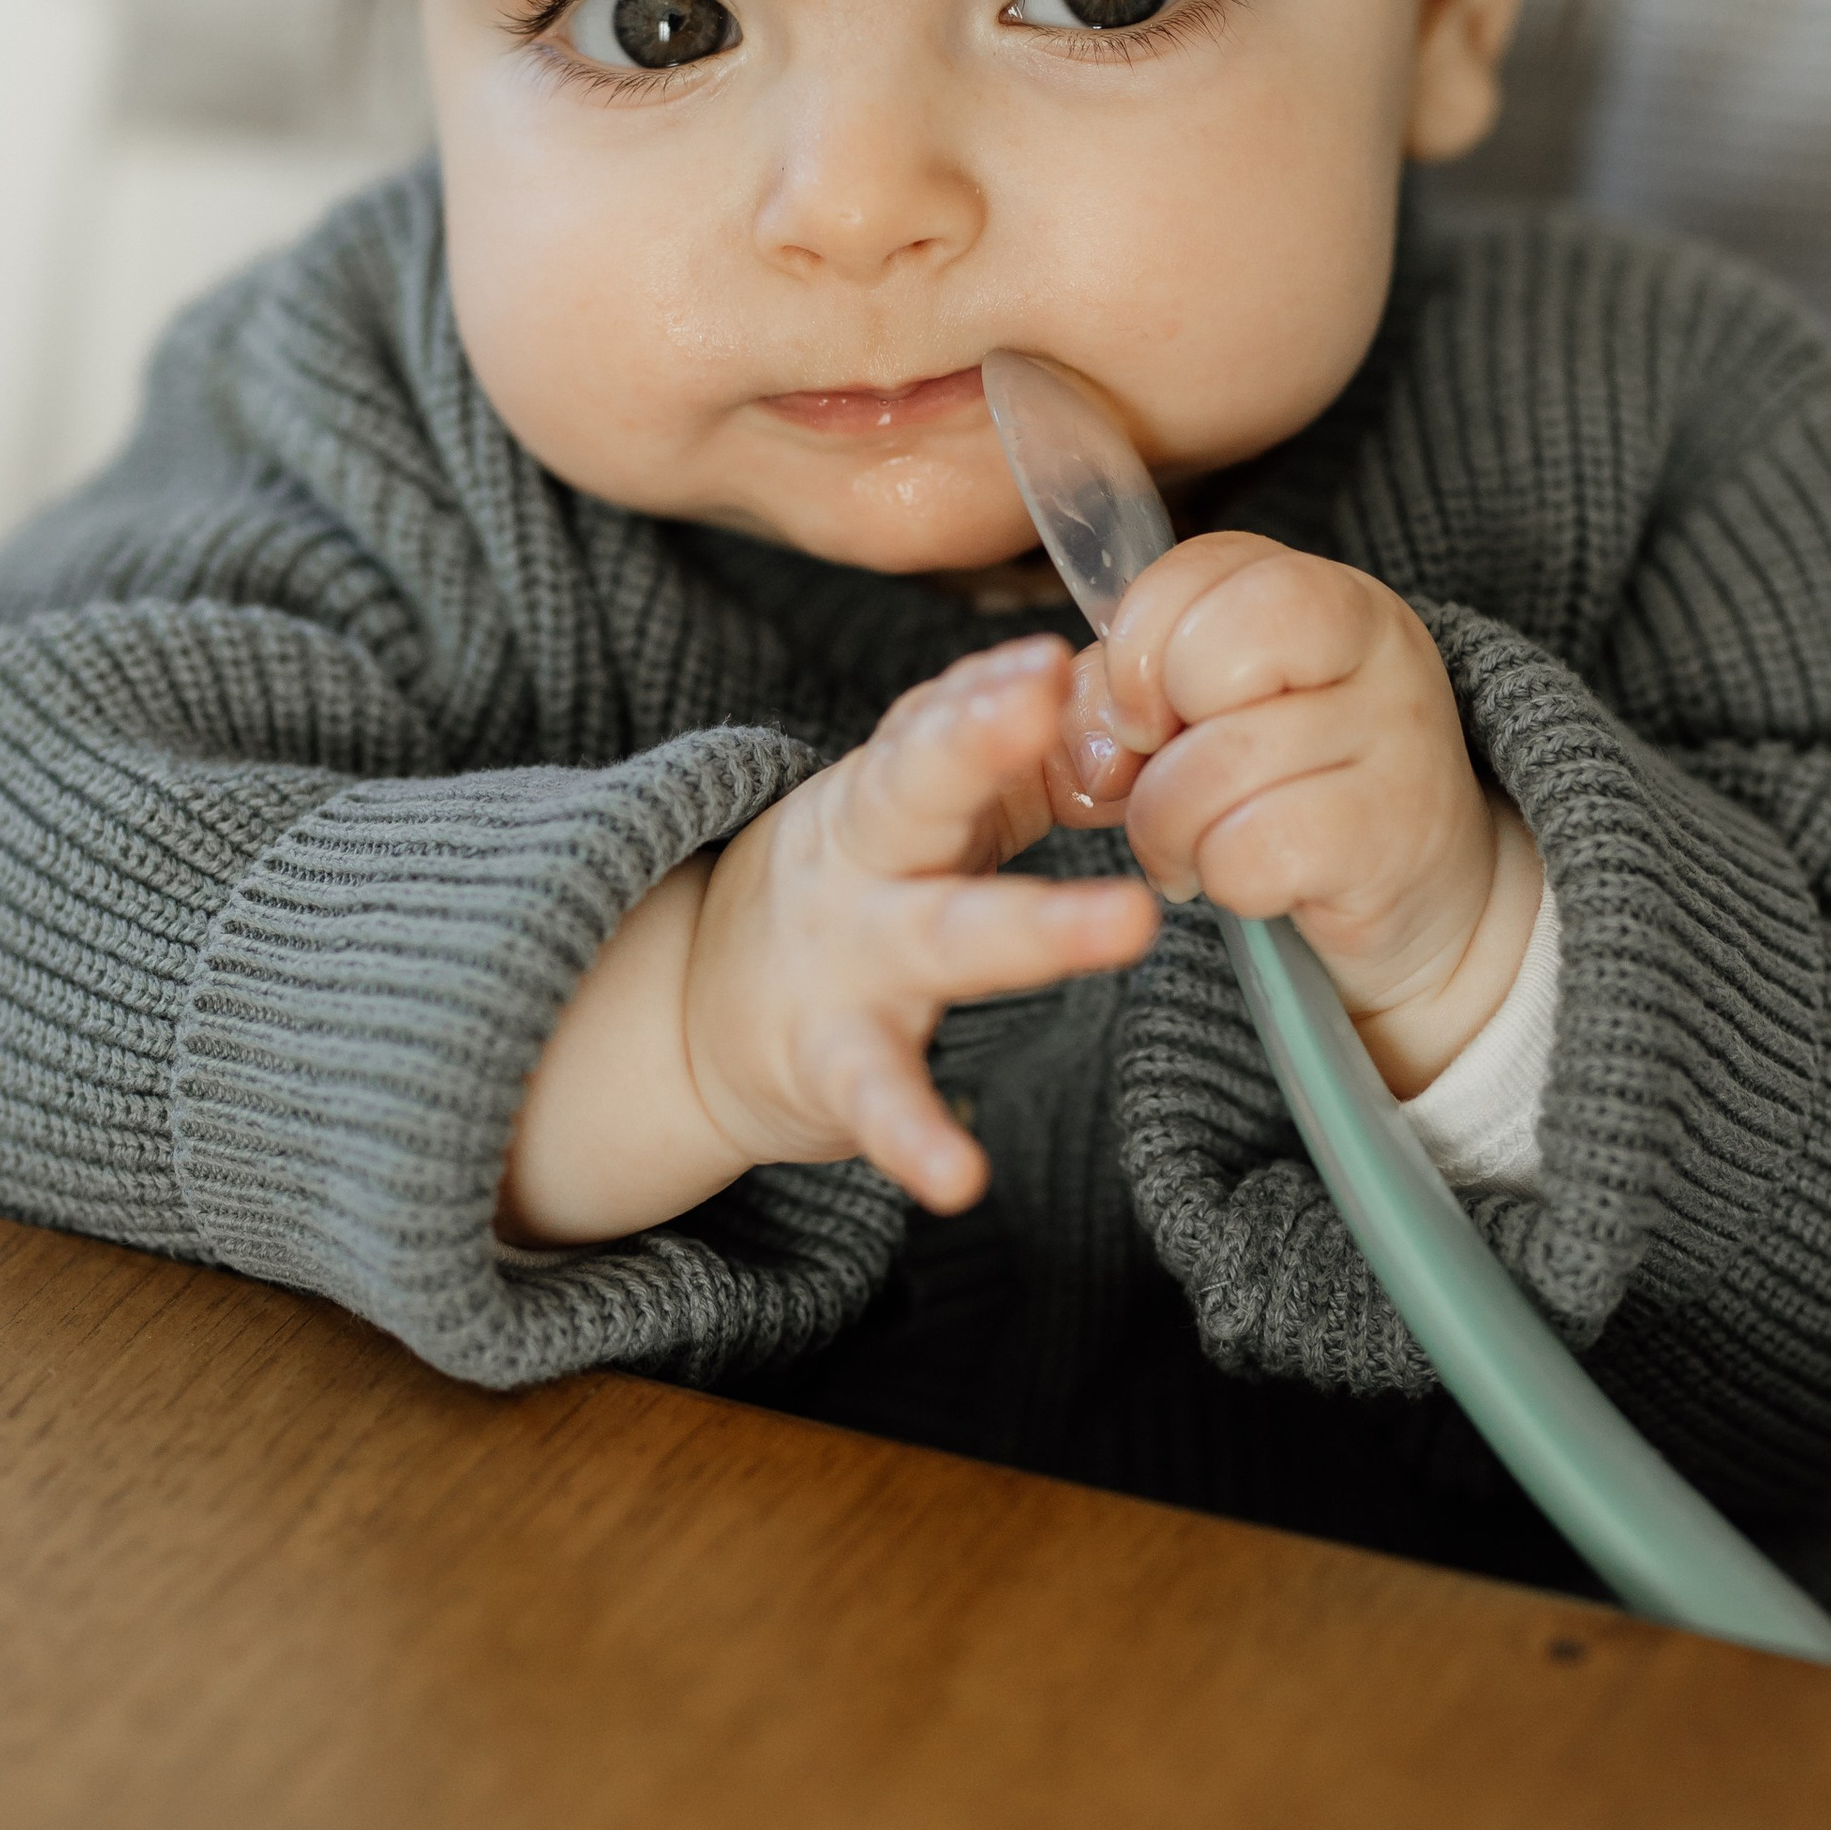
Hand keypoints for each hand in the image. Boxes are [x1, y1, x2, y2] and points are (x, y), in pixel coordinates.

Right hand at [501, 634, 1158, 1243]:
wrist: (701, 1008)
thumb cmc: (850, 889)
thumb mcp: (913, 813)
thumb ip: (1016, 763)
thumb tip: (1126, 717)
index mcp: (885, 792)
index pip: (934, 719)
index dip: (992, 684)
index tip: (1054, 652)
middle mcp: (860, 860)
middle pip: (916, 785)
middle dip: (979, 738)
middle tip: (1048, 694)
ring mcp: (848, 961)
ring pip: (943, 935)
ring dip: (1038, 927)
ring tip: (1129, 923)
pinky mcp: (832, 1063)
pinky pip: (879, 1099)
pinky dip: (914, 1137)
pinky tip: (960, 1177)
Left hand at [1055, 535, 1538, 1097]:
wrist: (1415, 888)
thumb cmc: (1287, 783)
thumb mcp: (1205, 710)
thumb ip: (1125, 693)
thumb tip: (1097, 749)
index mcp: (1324, 590)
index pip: (1196, 572)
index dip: (1136, 650)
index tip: (1143, 714)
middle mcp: (1377, 644)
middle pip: (1203, 659)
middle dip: (1153, 743)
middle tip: (1171, 779)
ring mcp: (1398, 739)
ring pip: (1211, 774)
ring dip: (1171, 832)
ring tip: (1200, 843)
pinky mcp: (1394, 838)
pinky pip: (1249, 855)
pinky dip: (1224, 881)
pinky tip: (1249, 880)